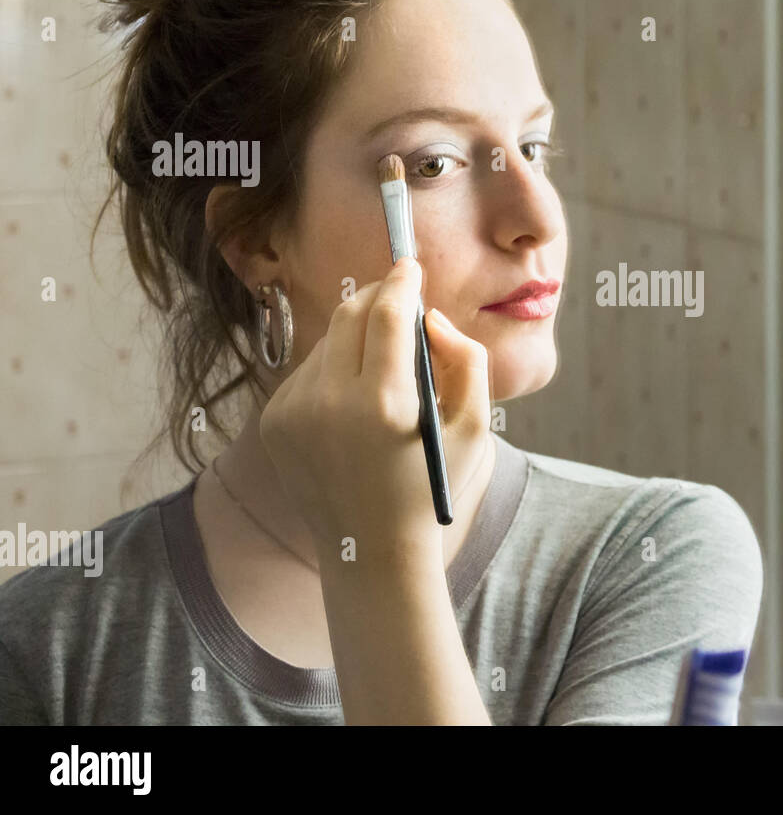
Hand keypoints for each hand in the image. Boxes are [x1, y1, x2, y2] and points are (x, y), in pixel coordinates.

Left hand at [258, 257, 492, 565]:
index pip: (387, 313)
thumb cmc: (431, 486)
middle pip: (349, 315)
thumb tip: (432, 320)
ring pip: (327, 342)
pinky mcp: (274, 422)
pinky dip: (333, 369)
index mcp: (383, 403)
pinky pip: (307, 372)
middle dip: (376, 296)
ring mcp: (294, 412)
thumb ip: (467, 360)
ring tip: (382, 361)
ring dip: (356, 336)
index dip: (401, 282)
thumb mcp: (475, 428)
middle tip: (399, 295)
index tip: (410, 266)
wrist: (371, 550)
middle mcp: (329, 403)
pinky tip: (354, 398)